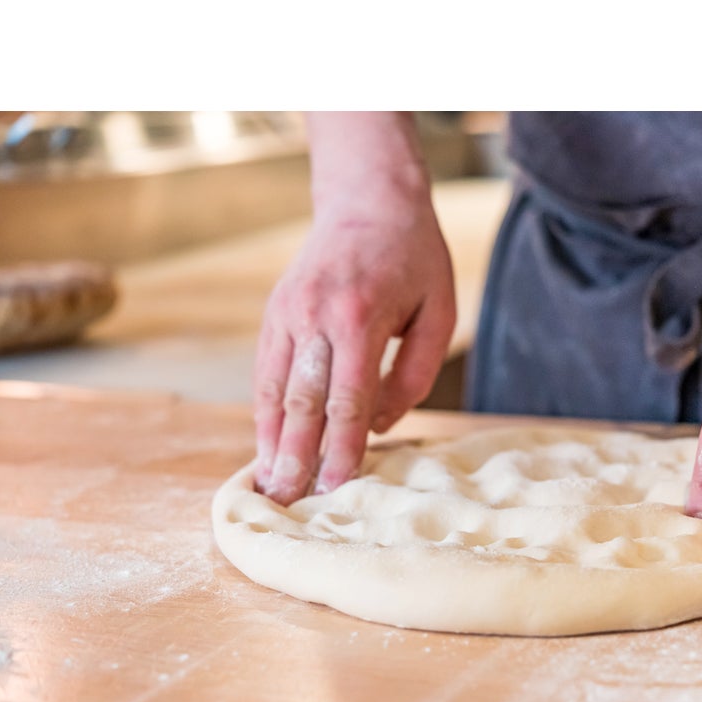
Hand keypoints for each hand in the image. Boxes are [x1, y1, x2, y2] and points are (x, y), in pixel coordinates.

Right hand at [254, 162, 454, 505]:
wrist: (368, 201)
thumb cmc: (415, 261)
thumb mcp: (438, 312)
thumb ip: (413, 374)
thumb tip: (379, 426)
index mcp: (360, 317)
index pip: (348, 400)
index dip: (340, 448)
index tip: (335, 487)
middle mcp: (315, 316)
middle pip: (304, 401)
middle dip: (297, 455)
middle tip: (290, 500)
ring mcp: (287, 312)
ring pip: (275, 389)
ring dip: (270, 440)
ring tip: (268, 483)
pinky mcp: (274, 312)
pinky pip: (265, 371)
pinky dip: (264, 410)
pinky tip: (264, 442)